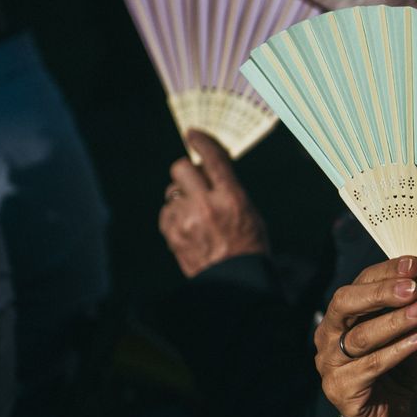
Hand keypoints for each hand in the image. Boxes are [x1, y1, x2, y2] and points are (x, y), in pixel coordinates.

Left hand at [158, 130, 268, 276]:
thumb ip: (229, 190)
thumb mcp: (250, 213)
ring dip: (181, 198)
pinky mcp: (172, 233)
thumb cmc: (248, 247)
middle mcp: (206, 204)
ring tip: (195, 216)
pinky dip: (174, 217)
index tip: (193, 135)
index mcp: (231, 197)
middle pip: (181, 169)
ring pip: (172, 192)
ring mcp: (186, 219)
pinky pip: (166, 213)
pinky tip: (188, 229)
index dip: (201, 142)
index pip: (212, 159)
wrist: (235, 281)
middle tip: (193, 181)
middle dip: (185, 172)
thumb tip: (210, 172)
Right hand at [314, 257, 416, 416]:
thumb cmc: (398, 372)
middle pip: (346, 304)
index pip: (358, 284)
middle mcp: (327, 336)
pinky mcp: (340, 389)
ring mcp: (329, 364)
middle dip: (381, 292)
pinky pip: (370, 366)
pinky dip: (397, 351)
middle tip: (414, 286)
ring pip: (360, 336)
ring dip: (394, 321)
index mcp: (340, 316)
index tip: (414, 263)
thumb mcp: (405, 335)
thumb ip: (409, 311)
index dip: (385, 272)